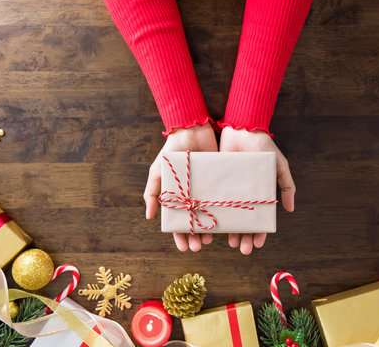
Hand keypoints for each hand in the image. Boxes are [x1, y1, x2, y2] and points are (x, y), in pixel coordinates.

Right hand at [144, 124, 217, 251]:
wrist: (193, 129)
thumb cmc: (172, 150)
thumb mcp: (158, 171)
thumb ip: (152, 192)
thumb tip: (149, 216)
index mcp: (178, 197)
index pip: (178, 222)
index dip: (180, 236)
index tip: (184, 248)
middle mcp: (194, 196)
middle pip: (195, 222)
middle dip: (196, 237)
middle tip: (198, 247)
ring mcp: (208, 191)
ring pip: (211, 215)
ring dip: (210, 229)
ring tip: (211, 240)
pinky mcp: (222, 183)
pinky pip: (225, 202)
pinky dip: (227, 214)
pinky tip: (229, 224)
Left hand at [219, 126, 295, 254]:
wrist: (241, 127)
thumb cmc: (262, 145)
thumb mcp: (278, 165)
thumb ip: (287, 185)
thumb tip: (290, 209)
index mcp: (258, 193)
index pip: (258, 219)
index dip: (258, 233)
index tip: (257, 245)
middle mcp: (242, 195)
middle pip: (242, 222)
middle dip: (243, 237)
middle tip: (242, 250)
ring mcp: (226, 190)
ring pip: (226, 216)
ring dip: (227, 231)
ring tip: (227, 243)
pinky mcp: (212, 183)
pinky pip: (210, 203)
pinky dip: (210, 216)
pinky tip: (209, 228)